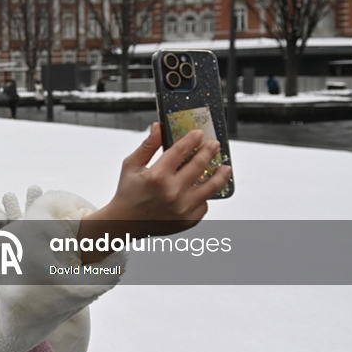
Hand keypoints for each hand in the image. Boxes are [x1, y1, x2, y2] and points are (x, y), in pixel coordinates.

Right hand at [82, 123, 230, 240]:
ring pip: (211, 187)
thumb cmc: (127, 193)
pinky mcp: (188, 220)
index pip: (181, 151)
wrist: (125, 223)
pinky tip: (203, 189)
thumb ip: (148, 146)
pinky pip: (204, 204)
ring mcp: (183, 208)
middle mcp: (172, 192)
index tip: (199, 134)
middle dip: (209, 151)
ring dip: (221, 174)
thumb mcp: (131, 165)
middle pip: (200, 165)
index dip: (192, 140)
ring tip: (225, 167)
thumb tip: (159, 127)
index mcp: (157, 176)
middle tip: (214, 145)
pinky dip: (205, 196)